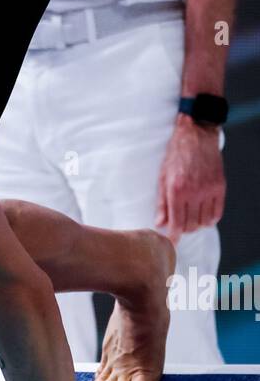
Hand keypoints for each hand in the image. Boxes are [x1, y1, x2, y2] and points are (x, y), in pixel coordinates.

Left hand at [155, 117, 225, 240]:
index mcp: (177, 190)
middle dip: (183, 230)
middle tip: (179, 225)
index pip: (176, 223)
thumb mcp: (162, 177)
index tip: (171, 244)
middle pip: (191, 226)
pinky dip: (210, 219)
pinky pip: (217, 213)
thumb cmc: (175, 155)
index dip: (173, 237)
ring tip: (190, 218)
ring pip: (204, 222)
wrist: (196, 136)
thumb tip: (160, 224)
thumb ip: (161, 202)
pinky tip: (203, 215)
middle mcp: (194, 192)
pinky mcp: (220, 187)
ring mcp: (209, 190)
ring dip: (196, 225)